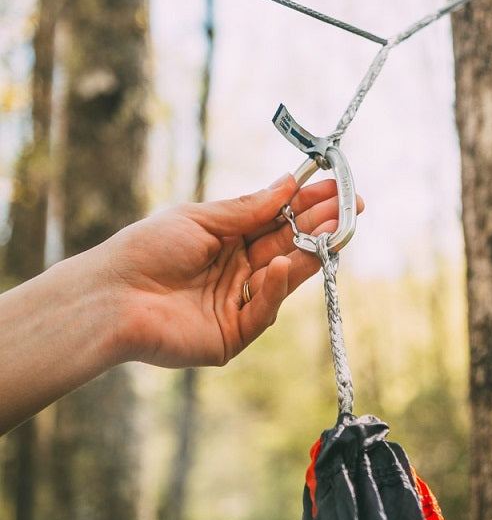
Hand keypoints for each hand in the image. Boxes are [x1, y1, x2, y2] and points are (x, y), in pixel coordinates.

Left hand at [99, 174, 362, 366]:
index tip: (339, 188)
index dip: (309, 204)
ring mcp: (237, 303)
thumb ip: (249, 208)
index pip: (278, 219)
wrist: (111, 297)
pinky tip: (282, 266)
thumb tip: (289, 183)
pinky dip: (276, 289)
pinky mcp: (233, 335)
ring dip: (310, 253)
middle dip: (321, 226)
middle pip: (288, 246)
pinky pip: (264, 310)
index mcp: (227, 240)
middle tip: (352, 208)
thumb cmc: (146, 250)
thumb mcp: (202, 218)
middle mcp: (237, 271)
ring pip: (284, 278)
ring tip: (334, 229)